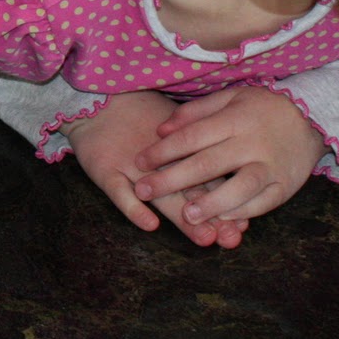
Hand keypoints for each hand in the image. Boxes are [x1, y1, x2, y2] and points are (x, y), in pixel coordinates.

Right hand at [63, 90, 244, 248]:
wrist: (95, 98)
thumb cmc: (137, 115)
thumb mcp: (168, 130)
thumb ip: (194, 150)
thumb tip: (230, 176)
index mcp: (178, 153)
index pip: (207, 181)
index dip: (225, 203)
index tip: (243, 226)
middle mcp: (160, 163)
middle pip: (190, 191)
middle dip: (211, 216)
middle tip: (230, 239)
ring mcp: (131, 168)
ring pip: (162, 196)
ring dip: (184, 218)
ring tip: (204, 237)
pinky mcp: (105, 170)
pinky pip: (119, 193)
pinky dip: (134, 209)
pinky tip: (150, 224)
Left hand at [132, 85, 323, 228]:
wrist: (315, 116)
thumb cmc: (263, 106)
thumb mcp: (230, 97)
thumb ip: (195, 112)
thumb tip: (161, 130)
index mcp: (234, 120)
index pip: (191, 137)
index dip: (163, 151)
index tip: (139, 162)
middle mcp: (252, 144)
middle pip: (207, 164)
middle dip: (172, 180)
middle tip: (144, 192)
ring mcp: (271, 166)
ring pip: (239, 189)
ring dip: (212, 204)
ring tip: (187, 215)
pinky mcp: (287, 186)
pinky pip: (264, 203)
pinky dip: (243, 212)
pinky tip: (222, 220)